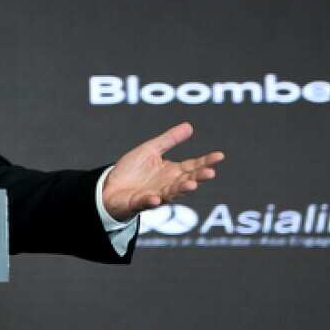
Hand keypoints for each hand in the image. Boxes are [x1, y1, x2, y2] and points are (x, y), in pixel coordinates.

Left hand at [102, 122, 223, 221]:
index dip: (206, 161)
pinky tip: (155, 198)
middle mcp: (168, 185)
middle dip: (198, 177)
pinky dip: (151, 201)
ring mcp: (155, 195)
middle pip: (187, 180)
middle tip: (210, 173)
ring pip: (171, 194)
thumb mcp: (151, 150)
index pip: (193, 166)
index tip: (220, 155)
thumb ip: (169, 140)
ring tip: (191, 185)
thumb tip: (189, 126)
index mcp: (172, 172)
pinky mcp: (138, 203)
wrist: (109, 187)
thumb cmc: (132, 170)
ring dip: (181, 190)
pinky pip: (146, 203)